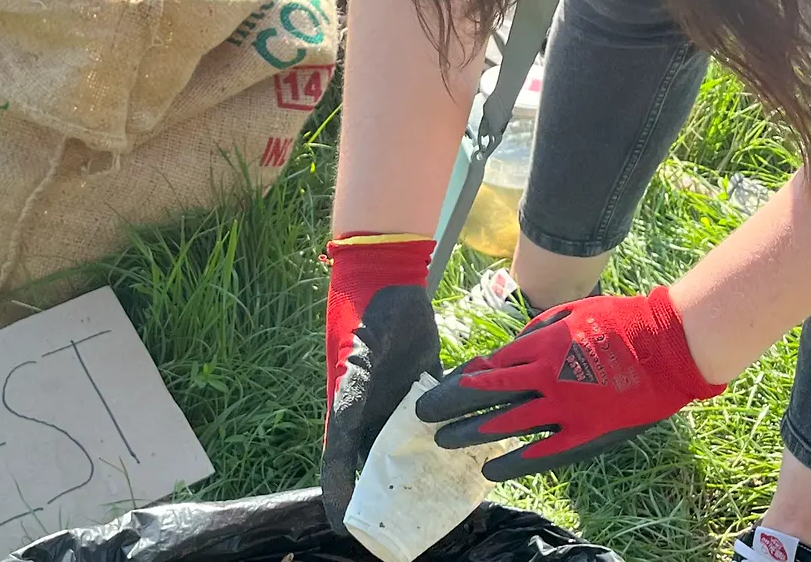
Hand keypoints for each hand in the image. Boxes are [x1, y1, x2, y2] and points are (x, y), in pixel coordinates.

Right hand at [321, 233, 440, 531]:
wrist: (385, 282)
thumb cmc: (359, 325)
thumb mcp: (352, 371)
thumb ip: (346, 411)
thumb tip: (334, 456)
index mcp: (347, 413)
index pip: (340, 465)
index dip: (341, 496)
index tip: (347, 528)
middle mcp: (373, 412)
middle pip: (380, 461)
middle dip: (394, 489)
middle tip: (411, 518)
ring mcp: (400, 399)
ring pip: (415, 442)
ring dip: (430, 463)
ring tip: (452, 491)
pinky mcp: (427, 383)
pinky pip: (441, 413)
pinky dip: (454, 427)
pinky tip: (476, 446)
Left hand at [415, 285, 725, 481]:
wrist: (668, 343)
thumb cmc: (622, 320)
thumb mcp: (572, 313)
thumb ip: (537, 332)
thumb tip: (507, 349)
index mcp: (540, 346)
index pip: (487, 367)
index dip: (461, 379)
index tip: (442, 387)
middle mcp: (543, 377)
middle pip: (484, 395)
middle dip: (448, 405)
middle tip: (423, 415)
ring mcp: (563, 407)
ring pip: (504, 425)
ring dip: (469, 433)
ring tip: (443, 441)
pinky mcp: (585, 432)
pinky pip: (542, 451)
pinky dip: (513, 462)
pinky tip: (489, 470)